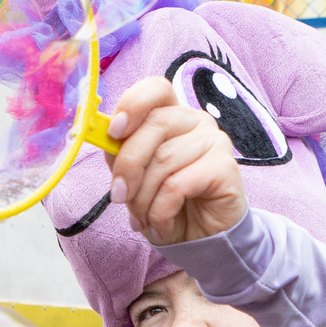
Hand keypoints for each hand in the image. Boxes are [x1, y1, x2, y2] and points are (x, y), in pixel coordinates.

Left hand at [106, 77, 246, 246]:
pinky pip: (177, 185)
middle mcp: (196, 121)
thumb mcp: (134, 176)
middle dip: (127, 166)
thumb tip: (99, 133)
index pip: (156, 88)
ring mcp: (215, 141)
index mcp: (172, 115)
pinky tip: (161, 224)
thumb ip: (120, 151)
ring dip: (142, 197)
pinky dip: (160, 211)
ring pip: (163, 160)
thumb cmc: (165, 203)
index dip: (133, 104)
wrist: (199, 238)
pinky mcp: (226, 167)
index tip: (114, 131)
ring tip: (142, 218)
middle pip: (154, 125)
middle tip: (119, 197)